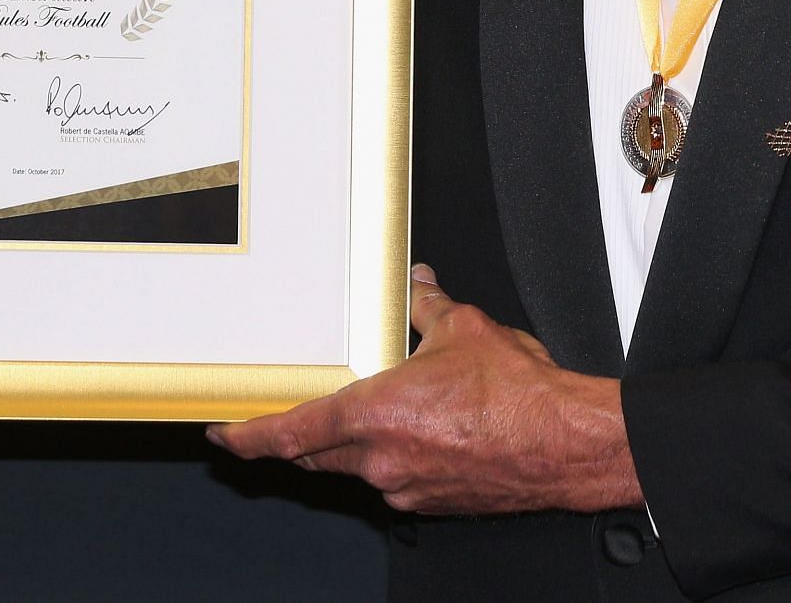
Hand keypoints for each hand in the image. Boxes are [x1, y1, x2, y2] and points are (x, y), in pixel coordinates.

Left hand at [208, 265, 641, 514]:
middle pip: (316, 456)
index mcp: (376, 414)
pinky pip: (396, 480)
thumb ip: (428, 308)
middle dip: (301, 438)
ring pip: (358, 468)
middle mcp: (382, 459)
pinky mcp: (433, 505)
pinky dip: (395, 458)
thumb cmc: (520, 395)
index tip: (225, 435)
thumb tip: (417, 286)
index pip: (290, 434)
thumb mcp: (465, 329)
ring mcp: (406, 488)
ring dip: (358, 443)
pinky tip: (427, 432)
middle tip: (289, 420)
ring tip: (390, 411)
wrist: (565, 444)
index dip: (248, 437)